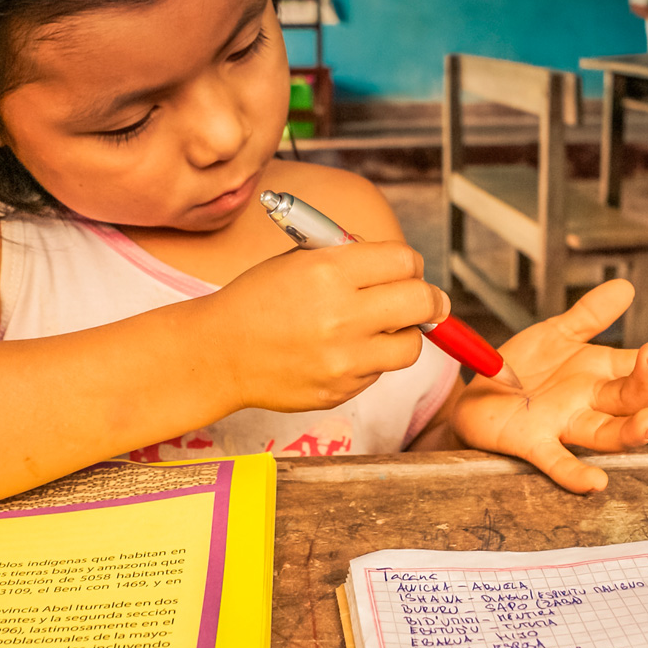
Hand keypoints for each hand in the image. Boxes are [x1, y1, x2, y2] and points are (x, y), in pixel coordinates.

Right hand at [205, 239, 448, 412]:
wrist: (219, 353)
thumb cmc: (259, 300)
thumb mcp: (299, 260)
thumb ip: (350, 257)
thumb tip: (403, 265)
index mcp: (328, 271)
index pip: (404, 260)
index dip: (410, 264)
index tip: (406, 270)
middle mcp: (340, 314)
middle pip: (422, 301)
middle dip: (428, 298)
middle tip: (424, 301)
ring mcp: (342, 358)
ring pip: (411, 345)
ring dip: (403, 334)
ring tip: (380, 328)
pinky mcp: (339, 390)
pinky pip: (379, 372)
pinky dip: (371, 360)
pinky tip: (341, 351)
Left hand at [449, 279, 647, 493]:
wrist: (477, 396)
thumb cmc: (522, 369)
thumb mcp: (557, 333)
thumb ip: (590, 314)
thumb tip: (627, 286)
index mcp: (600, 374)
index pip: (642, 366)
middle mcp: (590, 402)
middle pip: (630, 398)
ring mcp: (564, 425)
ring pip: (607, 434)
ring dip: (632, 431)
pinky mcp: (534, 444)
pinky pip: (558, 462)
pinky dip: (576, 473)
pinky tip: (596, 481)